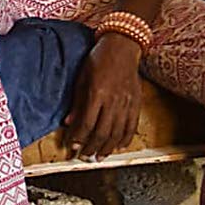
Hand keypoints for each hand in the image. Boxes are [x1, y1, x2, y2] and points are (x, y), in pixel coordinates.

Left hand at [63, 32, 142, 159]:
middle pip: (102, 131)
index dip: (79, 137)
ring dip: (108, 147)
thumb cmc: (97, 60)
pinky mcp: (137, 102)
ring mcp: (127, 102)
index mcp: (97, 93)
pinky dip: (125, 138)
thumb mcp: (81, 78)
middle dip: (92, 147)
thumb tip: (68, 123)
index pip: (87, 123)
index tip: (72, 146)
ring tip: (99, 157)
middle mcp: (114, 100)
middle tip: (84, 157)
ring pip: (118, 132)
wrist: (122, 47)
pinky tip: (118, 146)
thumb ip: (76, 102)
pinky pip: (132, 126)